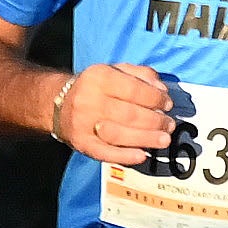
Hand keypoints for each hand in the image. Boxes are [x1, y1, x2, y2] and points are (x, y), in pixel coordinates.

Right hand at [56, 62, 178, 167]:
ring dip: (146, 138)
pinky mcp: (82, 143)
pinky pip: (105, 152)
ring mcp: (84, 123)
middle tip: (169, 125)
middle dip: (155, 121)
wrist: (58, 105)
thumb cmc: (94, 87)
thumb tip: (161, 88)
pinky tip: (142, 155)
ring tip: (164, 139)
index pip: (134, 89)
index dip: (155, 99)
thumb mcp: (114, 71)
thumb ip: (139, 74)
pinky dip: (126, 156)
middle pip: (130, 114)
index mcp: (99, 77)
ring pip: (120, 134)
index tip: (168, 104)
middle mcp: (89, 100)